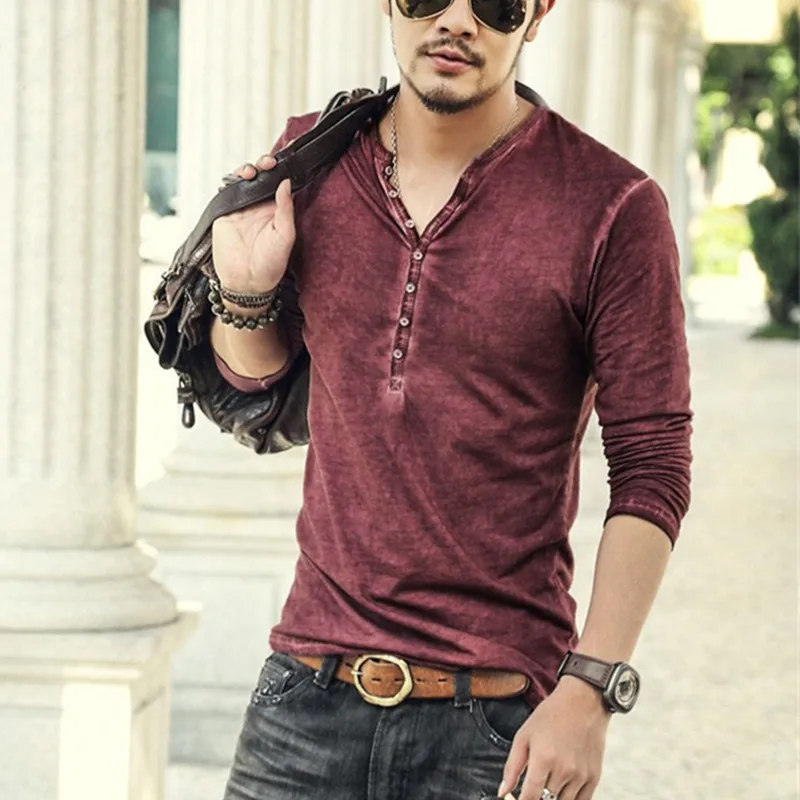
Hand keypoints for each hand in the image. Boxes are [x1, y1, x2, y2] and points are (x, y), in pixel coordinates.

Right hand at [211, 155, 295, 293]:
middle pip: (259, 178)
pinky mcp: (225, 213)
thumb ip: (285, 209)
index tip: (280, 164)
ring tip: (251, 172)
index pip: (277, 184)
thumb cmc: (271, 264)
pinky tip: (238, 180)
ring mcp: (241, 209)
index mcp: (275, 211)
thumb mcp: (285, 235)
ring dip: (246, 170)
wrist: (247, 282)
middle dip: (263, 165)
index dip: (278, 171)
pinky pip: (226, 192)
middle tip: (267, 163)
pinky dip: (230, 181)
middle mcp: (258, 207)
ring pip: (241, 181)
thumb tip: (285, 182)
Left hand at [498, 678, 610, 799]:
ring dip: (552, 799)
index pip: (530, 797)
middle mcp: (564, 770)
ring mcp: (581, 775)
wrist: (583, 702)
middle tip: (533, 788)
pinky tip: (561, 791)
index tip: (518, 799)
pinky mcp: (594, 777)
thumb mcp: (524, 735)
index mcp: (543, 758)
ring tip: (546, 787)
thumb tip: (502, 792)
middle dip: (536, 799)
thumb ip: (512, 766)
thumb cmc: (550, 716)